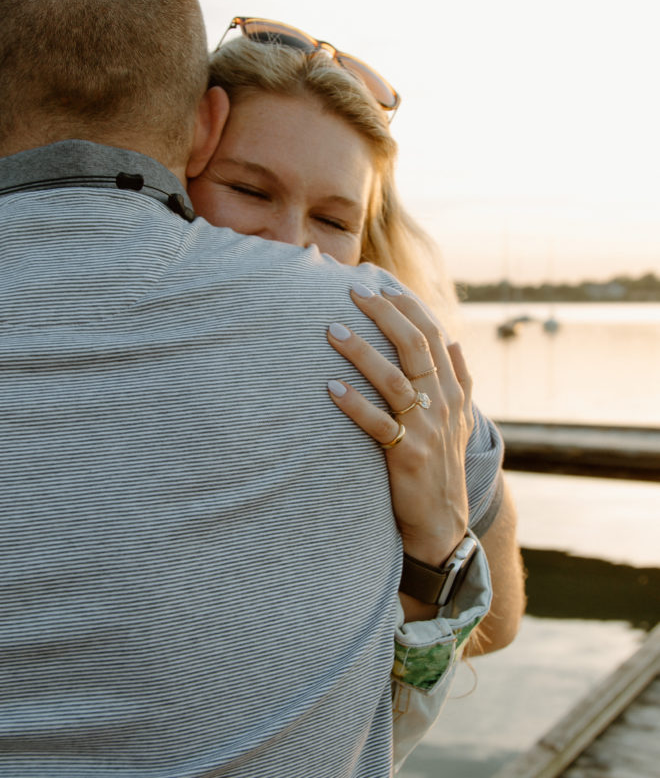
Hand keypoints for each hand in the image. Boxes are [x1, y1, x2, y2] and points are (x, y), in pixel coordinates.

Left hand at [327, 284, 473, 573]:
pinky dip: (354, 405)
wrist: (443, 523)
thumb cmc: (443, 464)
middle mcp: (443, 404)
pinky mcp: (406, 455)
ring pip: (394, 380)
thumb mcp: (462, 420)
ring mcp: (426, 430)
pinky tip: (330, 388)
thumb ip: (461, 379)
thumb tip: (454, 339)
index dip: (408, 307)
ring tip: (332, 330)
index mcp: (453, 390)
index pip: (433, 335)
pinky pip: (378, 425)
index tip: (381, 285)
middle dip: (384, 315)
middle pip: (415, 347)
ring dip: (362, 353)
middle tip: (353, 291)